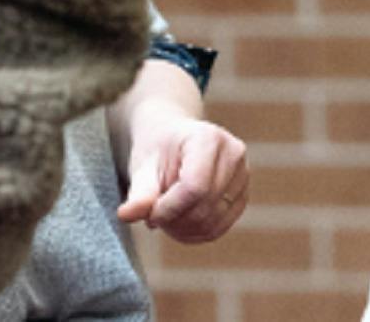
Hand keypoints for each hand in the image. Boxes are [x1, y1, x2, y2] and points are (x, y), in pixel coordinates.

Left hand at [117, 113, 248, 241]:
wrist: (172, 136)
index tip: (149, 216)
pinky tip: (178, 225)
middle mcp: (233, 153)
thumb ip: (139, 192)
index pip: (194, 187)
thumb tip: (126, 215)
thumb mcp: (143, 165)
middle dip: (175, 221)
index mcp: (208, 137)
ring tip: (164, 219)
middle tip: (152, 219)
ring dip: (185, 230)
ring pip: (214, 221)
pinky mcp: (243, 194)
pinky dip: (197, 233)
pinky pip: (222, 227)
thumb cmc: (156, 147)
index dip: (170, 209)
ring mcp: (243, 174)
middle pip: (205, 206)